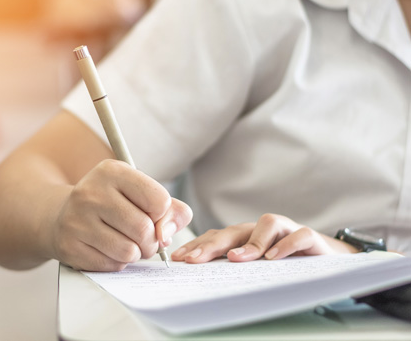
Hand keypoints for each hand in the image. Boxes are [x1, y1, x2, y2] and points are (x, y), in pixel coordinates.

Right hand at [50, 159, 192, 270]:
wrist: (63, 215)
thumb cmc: (113, 204)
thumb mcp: (140, 194)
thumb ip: (170, 210)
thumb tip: (166, 234)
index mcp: (112, 171)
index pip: (159, 200)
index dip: (162, 214)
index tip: (152, 214)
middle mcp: (91, 191)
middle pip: (144, 229)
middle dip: (151, 241)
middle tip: (144, 238)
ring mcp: (77, 219)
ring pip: (129, 251)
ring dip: (135, 253)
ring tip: (126, 243)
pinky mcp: (69, 245)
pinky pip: (111, 265)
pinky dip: (117, 262)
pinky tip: (107, 249)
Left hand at [171, 213, 357, 262]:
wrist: (325, 259)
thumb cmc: (283, 264)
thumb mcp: (255, 267)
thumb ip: (233, 266)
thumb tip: (201, 279)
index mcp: (244, 236)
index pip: (216, 236)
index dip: (197, 246)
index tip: (178, 259)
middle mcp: (261, 229)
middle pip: (233, 230)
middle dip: (211, 244)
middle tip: (194, 259)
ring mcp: (285, 230)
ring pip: (265, 225)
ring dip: (249, 243)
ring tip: (235, 259)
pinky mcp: (308, 237)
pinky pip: (298, 235)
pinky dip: (285, 245)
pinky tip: (273, 258)